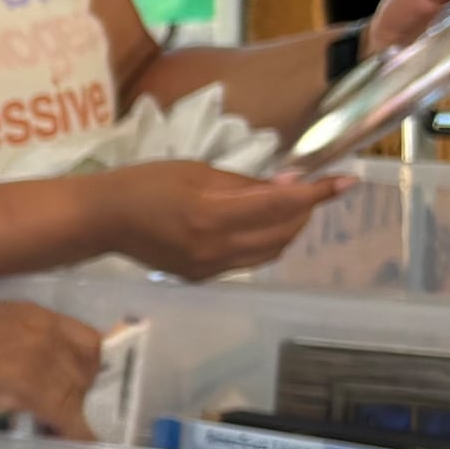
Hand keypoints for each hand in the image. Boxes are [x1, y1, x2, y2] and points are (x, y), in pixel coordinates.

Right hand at [0, 301, 104, 438]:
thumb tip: (0, 370)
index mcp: (26, 313)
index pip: (84, 340)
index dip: (81, 368)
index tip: (70, 386)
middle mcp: (42, 330)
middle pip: (86, 369)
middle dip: (77, 394)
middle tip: (55, 415)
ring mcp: (39, 358)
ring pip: (78, 396)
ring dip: (70, 417)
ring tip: (52, 434)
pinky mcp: (31, 388)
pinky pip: (69, 421)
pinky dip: (76, 438)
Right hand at [84, 162, 352, 280]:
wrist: (102, 221)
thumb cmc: (144, 183)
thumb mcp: (196, 170)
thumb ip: (244, 182)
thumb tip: (288, 184)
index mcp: (212, 213)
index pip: (282, 204)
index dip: (318, 193)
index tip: (347, 180)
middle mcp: (217, 247)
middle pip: (284, 232)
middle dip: (305, 209)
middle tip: (309, 188)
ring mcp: (211, 268)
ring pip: (272, 251)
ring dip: (290, 228)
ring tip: (290, 206)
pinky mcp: (204, 277)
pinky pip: (251, 260)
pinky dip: (266, 241)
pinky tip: (259, 225)